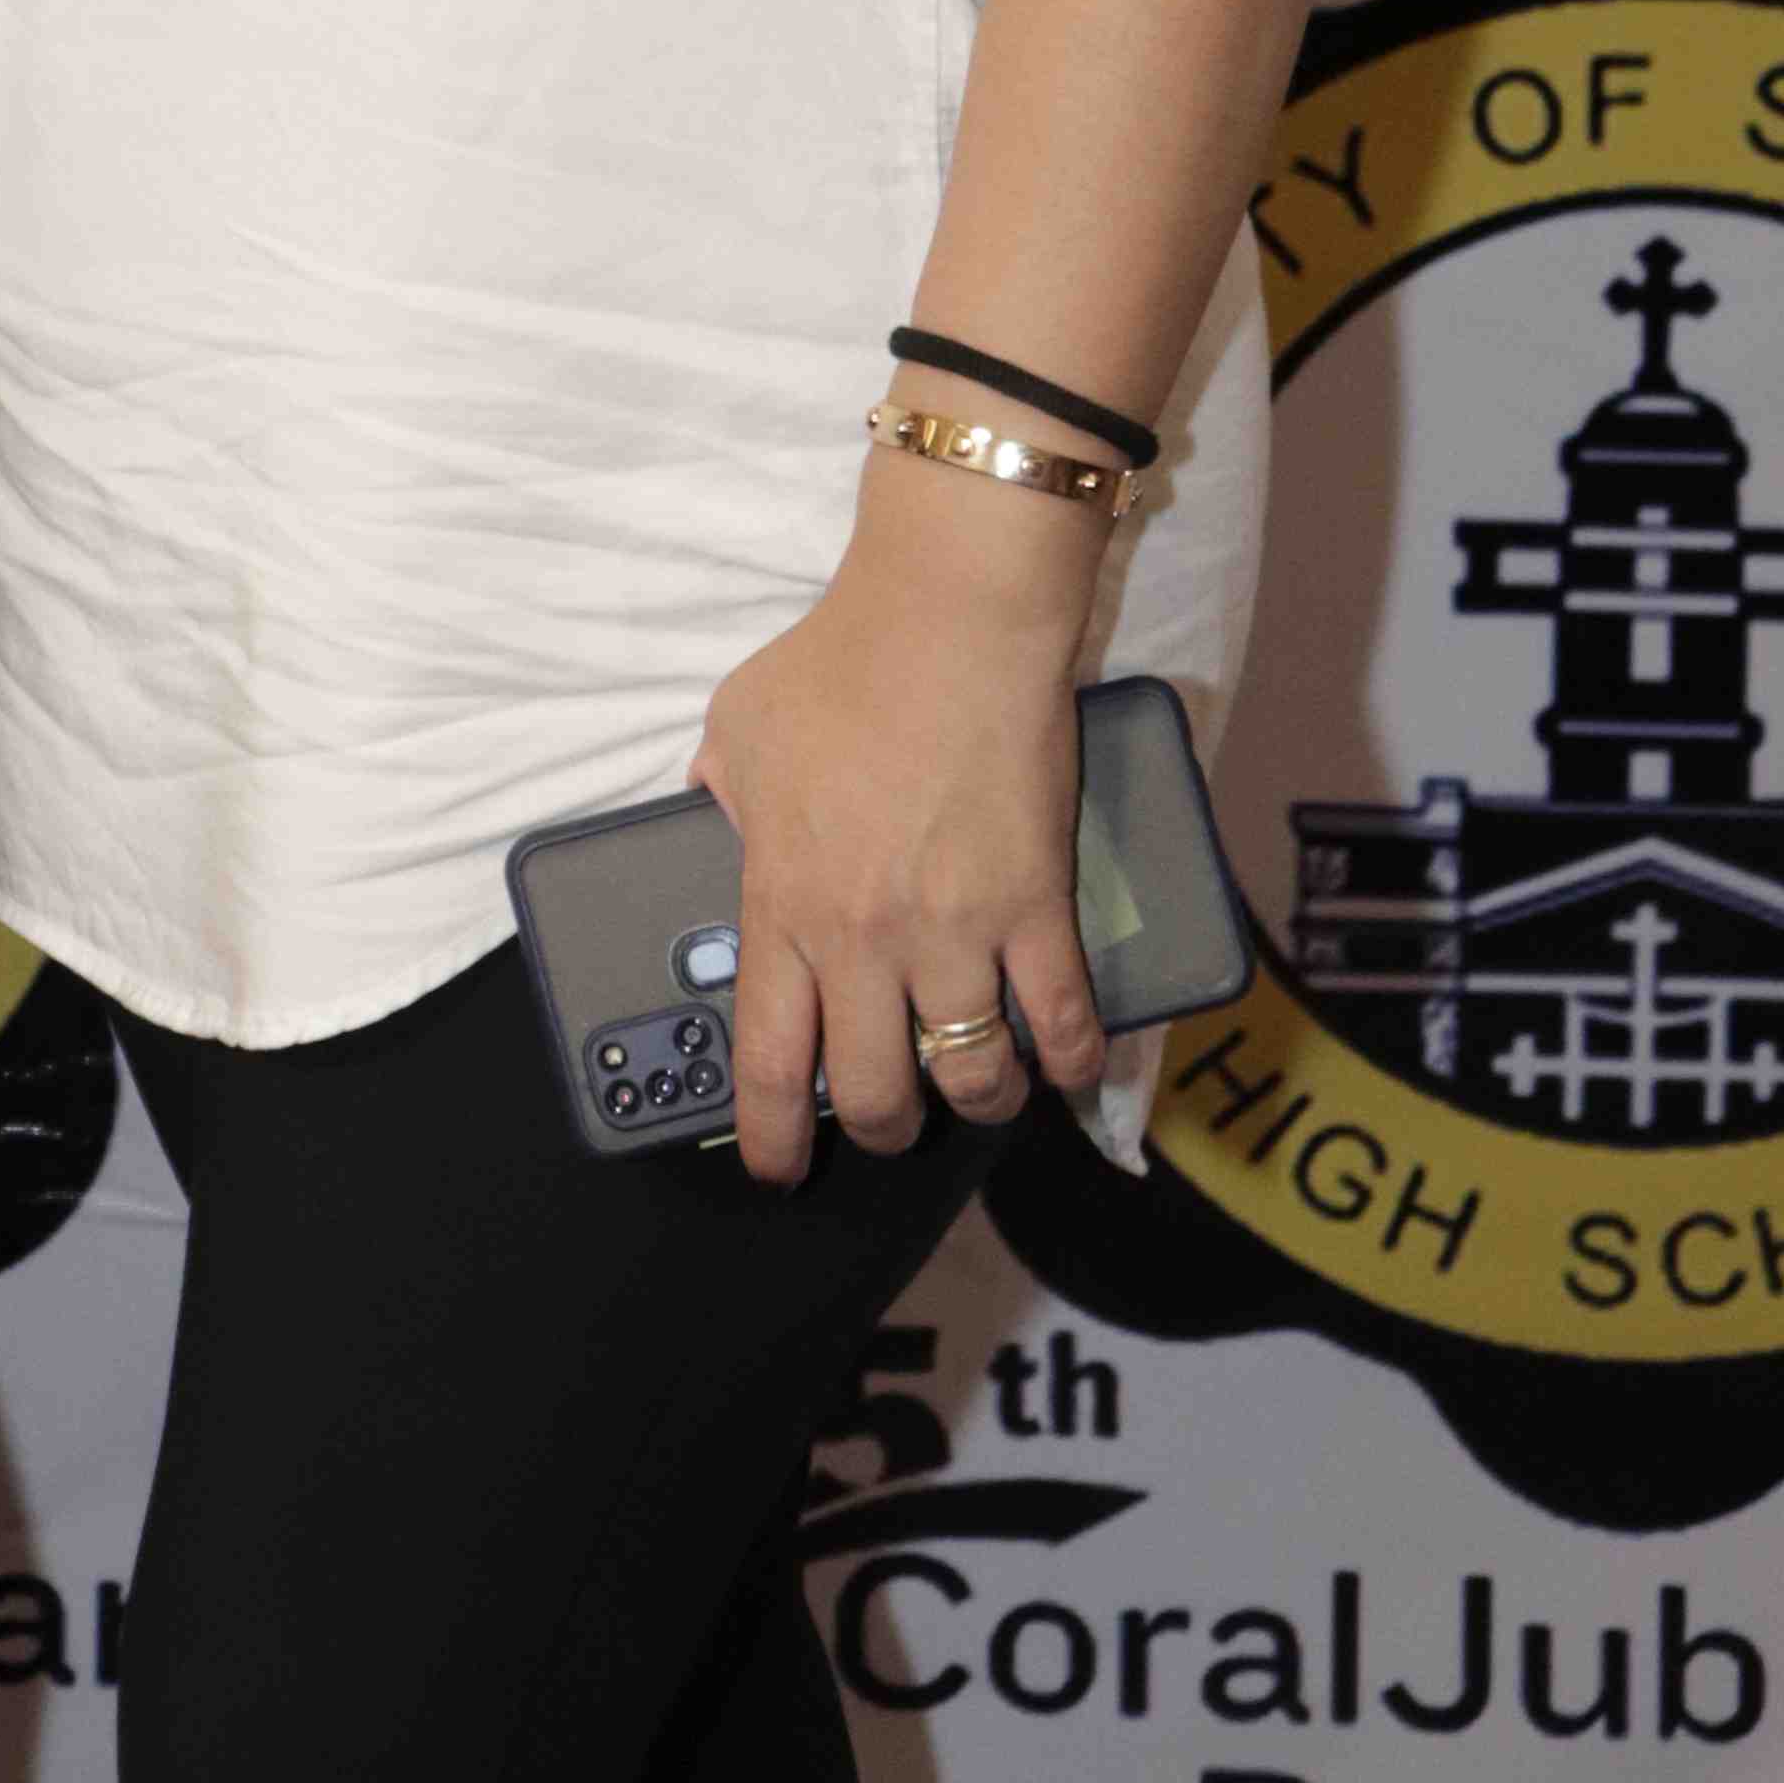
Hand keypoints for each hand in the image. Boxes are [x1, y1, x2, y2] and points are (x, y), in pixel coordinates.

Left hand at [694, 448, 1108, 1188]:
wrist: (948, 616)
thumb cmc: (839, 662)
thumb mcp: (739, 725)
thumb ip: (721, 791)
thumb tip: (714, 820)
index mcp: (783, 902)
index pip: (769, 1059)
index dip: (773, 1137)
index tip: (777, 1167)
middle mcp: (865, 939)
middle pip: (873, 1095)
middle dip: (881, 1128)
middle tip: (889, 1117)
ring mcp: (956, 932)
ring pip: (970, 1079)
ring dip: (975, 1100)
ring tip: (977, 1085)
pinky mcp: (1037, 908)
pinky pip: (1063, 1025)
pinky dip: (1069, 1064)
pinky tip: (1064, 1067)